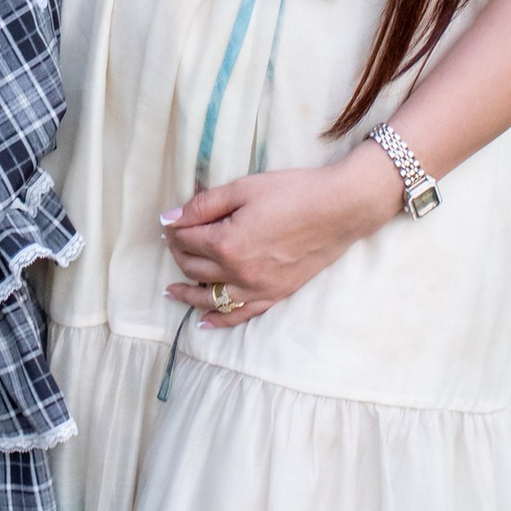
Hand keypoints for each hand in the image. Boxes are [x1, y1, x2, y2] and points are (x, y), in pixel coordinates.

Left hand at [160, 147, 404, 325]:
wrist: (340, 209)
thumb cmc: (293, 192)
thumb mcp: (244, 188)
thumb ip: (204, 205)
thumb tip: (169, 219)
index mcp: (227, 243)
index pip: (186, 239)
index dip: (174, 229)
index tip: (171, 222)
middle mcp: (238, 272)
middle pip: (194, 268)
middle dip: (178, 254)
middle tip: (174, 242)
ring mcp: (257, 288)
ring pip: (210, 297)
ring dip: (187, 294)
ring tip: (171, 291)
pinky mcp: (275, 294)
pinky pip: (241, 315)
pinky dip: (220, 320)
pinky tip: (205, 322)